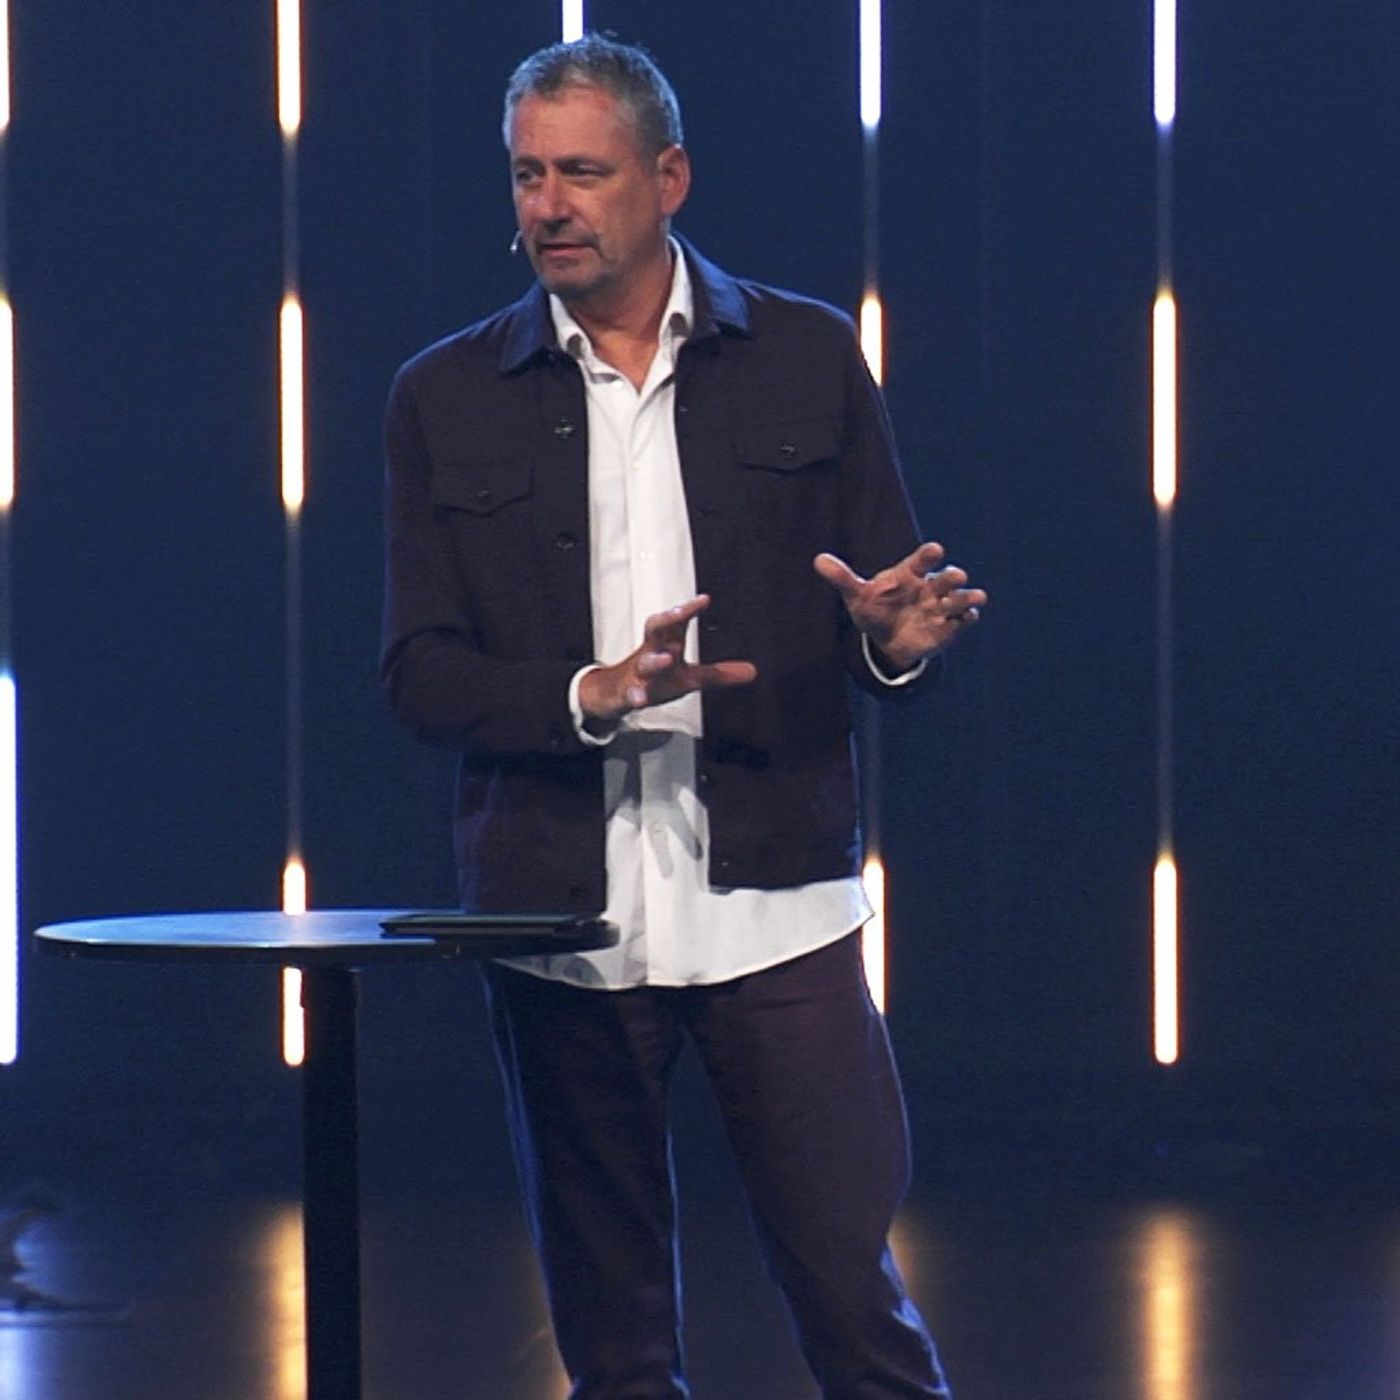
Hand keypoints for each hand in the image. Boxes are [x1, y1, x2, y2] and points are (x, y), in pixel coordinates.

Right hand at [578, 595, 757, 723]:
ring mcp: (639, 673)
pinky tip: (640, 699)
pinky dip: (635, 696)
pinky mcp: (628, 693)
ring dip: (655, 660)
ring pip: (645, 662)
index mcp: (666, 644)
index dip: (689, 610)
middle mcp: (652, 653)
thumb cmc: (656, 679)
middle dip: (668, 619)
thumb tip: (753, 672)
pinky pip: (631, 693)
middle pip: (656, 629)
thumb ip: (718, 674)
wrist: (615, 694)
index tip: (704, 599)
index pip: (678, 622)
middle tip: (681, 612)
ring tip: (667, 658)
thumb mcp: (690, 677)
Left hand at [813, 542, 986, 671]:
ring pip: (959, 598)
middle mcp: (929, 587)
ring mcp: (941, 606)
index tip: (934, 550)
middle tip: (956, 576)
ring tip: (976, 597)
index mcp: (909, 574)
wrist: (886, 639)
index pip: (921, 560)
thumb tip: (818, 560)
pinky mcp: (949, 626)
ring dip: (967, 597)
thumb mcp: (857, 596)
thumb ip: (842, 578)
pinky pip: (963, 620)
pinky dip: (968, 618)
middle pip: (945, 578)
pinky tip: (969, 617)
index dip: (928, 555)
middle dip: (952, 577)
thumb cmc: (874, 609)